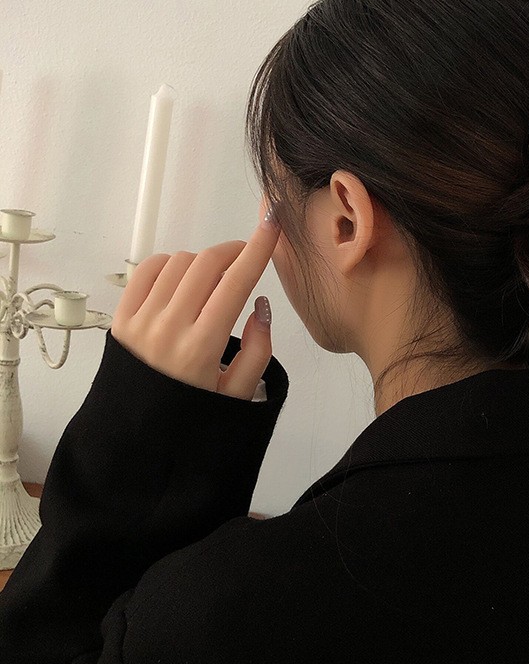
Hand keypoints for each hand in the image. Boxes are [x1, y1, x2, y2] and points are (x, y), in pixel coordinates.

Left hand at [111, 198, 280, 399]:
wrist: (136, 438)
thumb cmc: (190, 416)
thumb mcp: (238, 394)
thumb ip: (258, 350)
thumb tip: (260, 305)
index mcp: (202, 347)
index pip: (236, 282)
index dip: (258, 248)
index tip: (271, 224)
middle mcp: (169, 328)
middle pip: (207, 263)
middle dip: (234, 250)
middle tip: (245, 256)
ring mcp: (141, 320)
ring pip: (179, 262)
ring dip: (203, 262)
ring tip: (211, 281)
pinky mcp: (121, 319)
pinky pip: (147, 270)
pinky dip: (169, 264)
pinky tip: (181, 279)